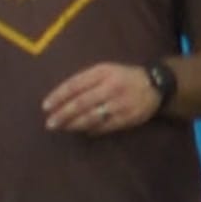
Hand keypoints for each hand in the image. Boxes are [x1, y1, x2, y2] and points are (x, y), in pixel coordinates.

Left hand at [43, 62, 159, 133]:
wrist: (155, 85)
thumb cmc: (122, 77)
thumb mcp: (105, 70)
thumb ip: (85, 80)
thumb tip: (61, 97)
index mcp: (103, 72)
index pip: (75, 84)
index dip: (58, 96)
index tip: (45, 106)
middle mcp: (111, 87)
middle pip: (81, 103)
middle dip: (63, 114)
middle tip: (50, 123)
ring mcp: (120, 104)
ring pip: (91, 117)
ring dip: (74, 124)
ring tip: (62, 128)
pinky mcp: (127, 118)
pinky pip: (104, 127)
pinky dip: (91, 130)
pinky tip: (82, 131)